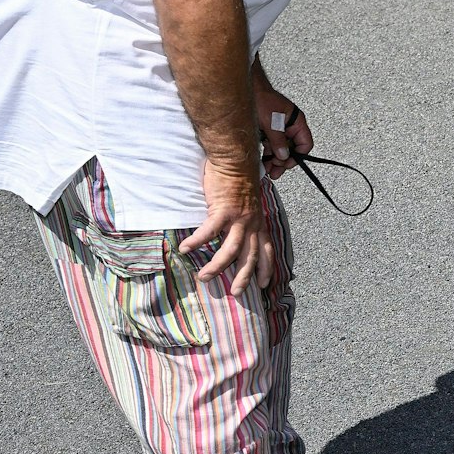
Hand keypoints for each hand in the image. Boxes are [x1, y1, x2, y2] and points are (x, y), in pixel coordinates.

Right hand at [181, 159, 273, 294]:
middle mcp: (252, 223)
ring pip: (232, 249)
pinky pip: (209, 230)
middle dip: (244, 277)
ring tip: (204, 278)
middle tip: (236, 293)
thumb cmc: (239, 180)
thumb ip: (245, 219)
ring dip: (218, 266)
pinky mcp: (223, 210)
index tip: (264, 285)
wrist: (235, 159)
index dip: (267, 268)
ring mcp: (239, 217)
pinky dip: (197, 241)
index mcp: (258, 222)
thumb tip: (238, 231)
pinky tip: (185, 250)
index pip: (267, 249)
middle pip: (251, 255)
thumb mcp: (249, 203)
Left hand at [255, 85, 309, 180]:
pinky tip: (262, 160)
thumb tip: (284, 156)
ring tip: (267, 169)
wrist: (246, 89)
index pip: (305, 143)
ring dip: (274, 160)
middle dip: (283, 161)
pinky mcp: (268, 130)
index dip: (298, 156)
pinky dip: (267, 154)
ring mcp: (278, 129)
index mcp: (296, 122)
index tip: (287, 164)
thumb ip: (278, 140)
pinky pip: (270, 145)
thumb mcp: (271, 122)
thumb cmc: (261, 98)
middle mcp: (289, 126)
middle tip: (274, 171)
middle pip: (292, 149)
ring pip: (280, 149)